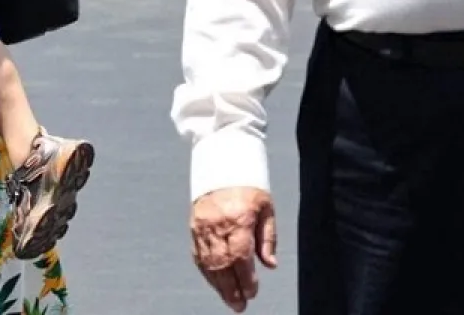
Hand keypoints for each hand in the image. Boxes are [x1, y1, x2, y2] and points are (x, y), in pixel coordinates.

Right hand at [191, 187, 277, 311]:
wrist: (220, 163)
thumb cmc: (247, 185)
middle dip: (231, 289)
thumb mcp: (266, 209)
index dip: (246, 279)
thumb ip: (268, 238)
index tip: (252, 292)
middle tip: (240, 306)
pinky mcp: (193, 226)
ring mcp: (202, 226)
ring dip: (218, 285)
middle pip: (222, 264)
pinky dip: (206, 271)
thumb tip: (270, 265)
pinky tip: (214, 282)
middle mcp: (217, 225)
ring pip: (208, 263)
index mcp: (238, 220)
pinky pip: (198, 254)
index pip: (241, 257)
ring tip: (229, 300)